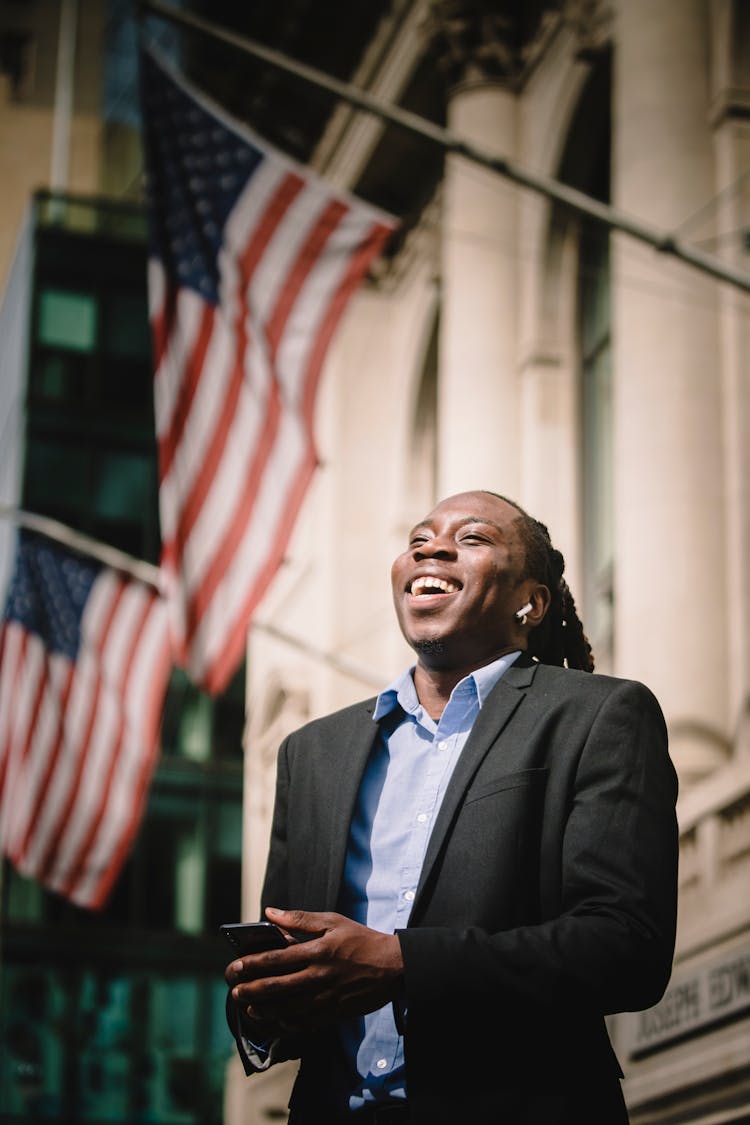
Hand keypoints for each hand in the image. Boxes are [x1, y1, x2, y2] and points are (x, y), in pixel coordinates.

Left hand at [224, 908, 403, 1033]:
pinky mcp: (334, 1013)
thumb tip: (270, 912)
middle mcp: (319, 976)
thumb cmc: (361, 940)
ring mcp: (326, 997)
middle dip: (251, 990)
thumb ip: (299, 919)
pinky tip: (276, 1021)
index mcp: (317, 951)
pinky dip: (287, 1024)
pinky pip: (305, 1023)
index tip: (236, 966)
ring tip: (249, 1009)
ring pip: (287, 1009)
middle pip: (277, 986)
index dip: (252, 964)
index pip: (276, 959)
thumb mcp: (333, 921)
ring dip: (265, 1010)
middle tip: (234, 992)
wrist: (393, 967)